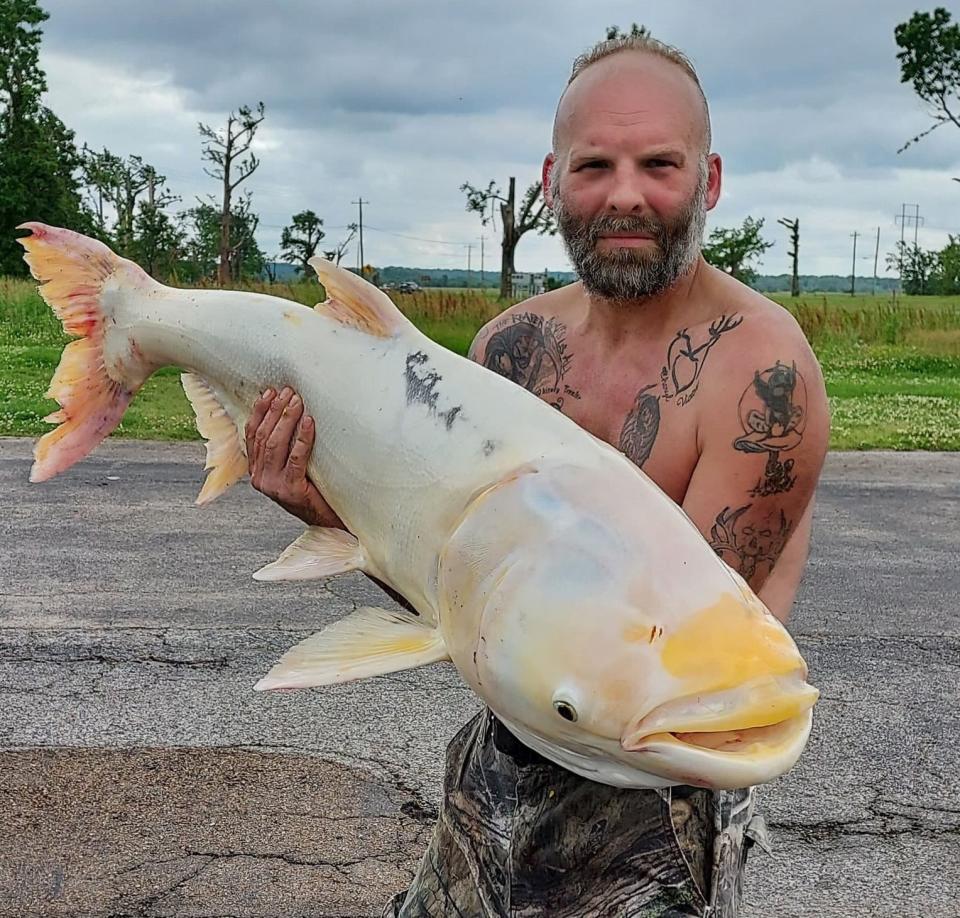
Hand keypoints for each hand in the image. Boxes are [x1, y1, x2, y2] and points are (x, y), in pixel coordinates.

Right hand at [245, 386, 344, 528]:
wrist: (328, 521)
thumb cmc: (314, 490)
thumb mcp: (292, 468)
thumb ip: (285, 449)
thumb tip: (289, 411)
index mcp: (257, 471)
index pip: (252, 435)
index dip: (259, 412)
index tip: (269, 393)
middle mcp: (261, 479)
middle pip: (264, 437)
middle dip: (275, 411)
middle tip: (288, 392)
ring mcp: (274, 486)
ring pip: (276, 445)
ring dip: (287, 420)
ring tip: (297, 402)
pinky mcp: (292, 490)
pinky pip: (296, 458)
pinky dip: (303, 438)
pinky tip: (309, 422)